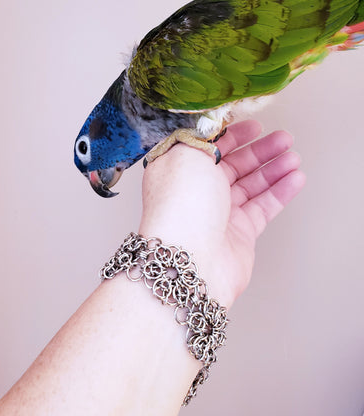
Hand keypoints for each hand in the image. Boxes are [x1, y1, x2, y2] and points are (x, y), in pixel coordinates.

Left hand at [139, 120, 305, 307]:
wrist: (191, 258)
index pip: (207, 148)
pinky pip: (263, 207)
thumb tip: (209, 128)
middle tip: (284, 139)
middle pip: (233, 165)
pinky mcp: (238, 233)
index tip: (254, 126)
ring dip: (273, 170)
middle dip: (260, 151)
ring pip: (251, 186)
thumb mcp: (186, 154)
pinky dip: (279, 192)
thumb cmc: (182, 205)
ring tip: (293, 158)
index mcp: (178, 171)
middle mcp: (197, 192)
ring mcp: (218, 213)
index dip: (231, 135)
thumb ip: (199, 137)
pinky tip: (294, 179)